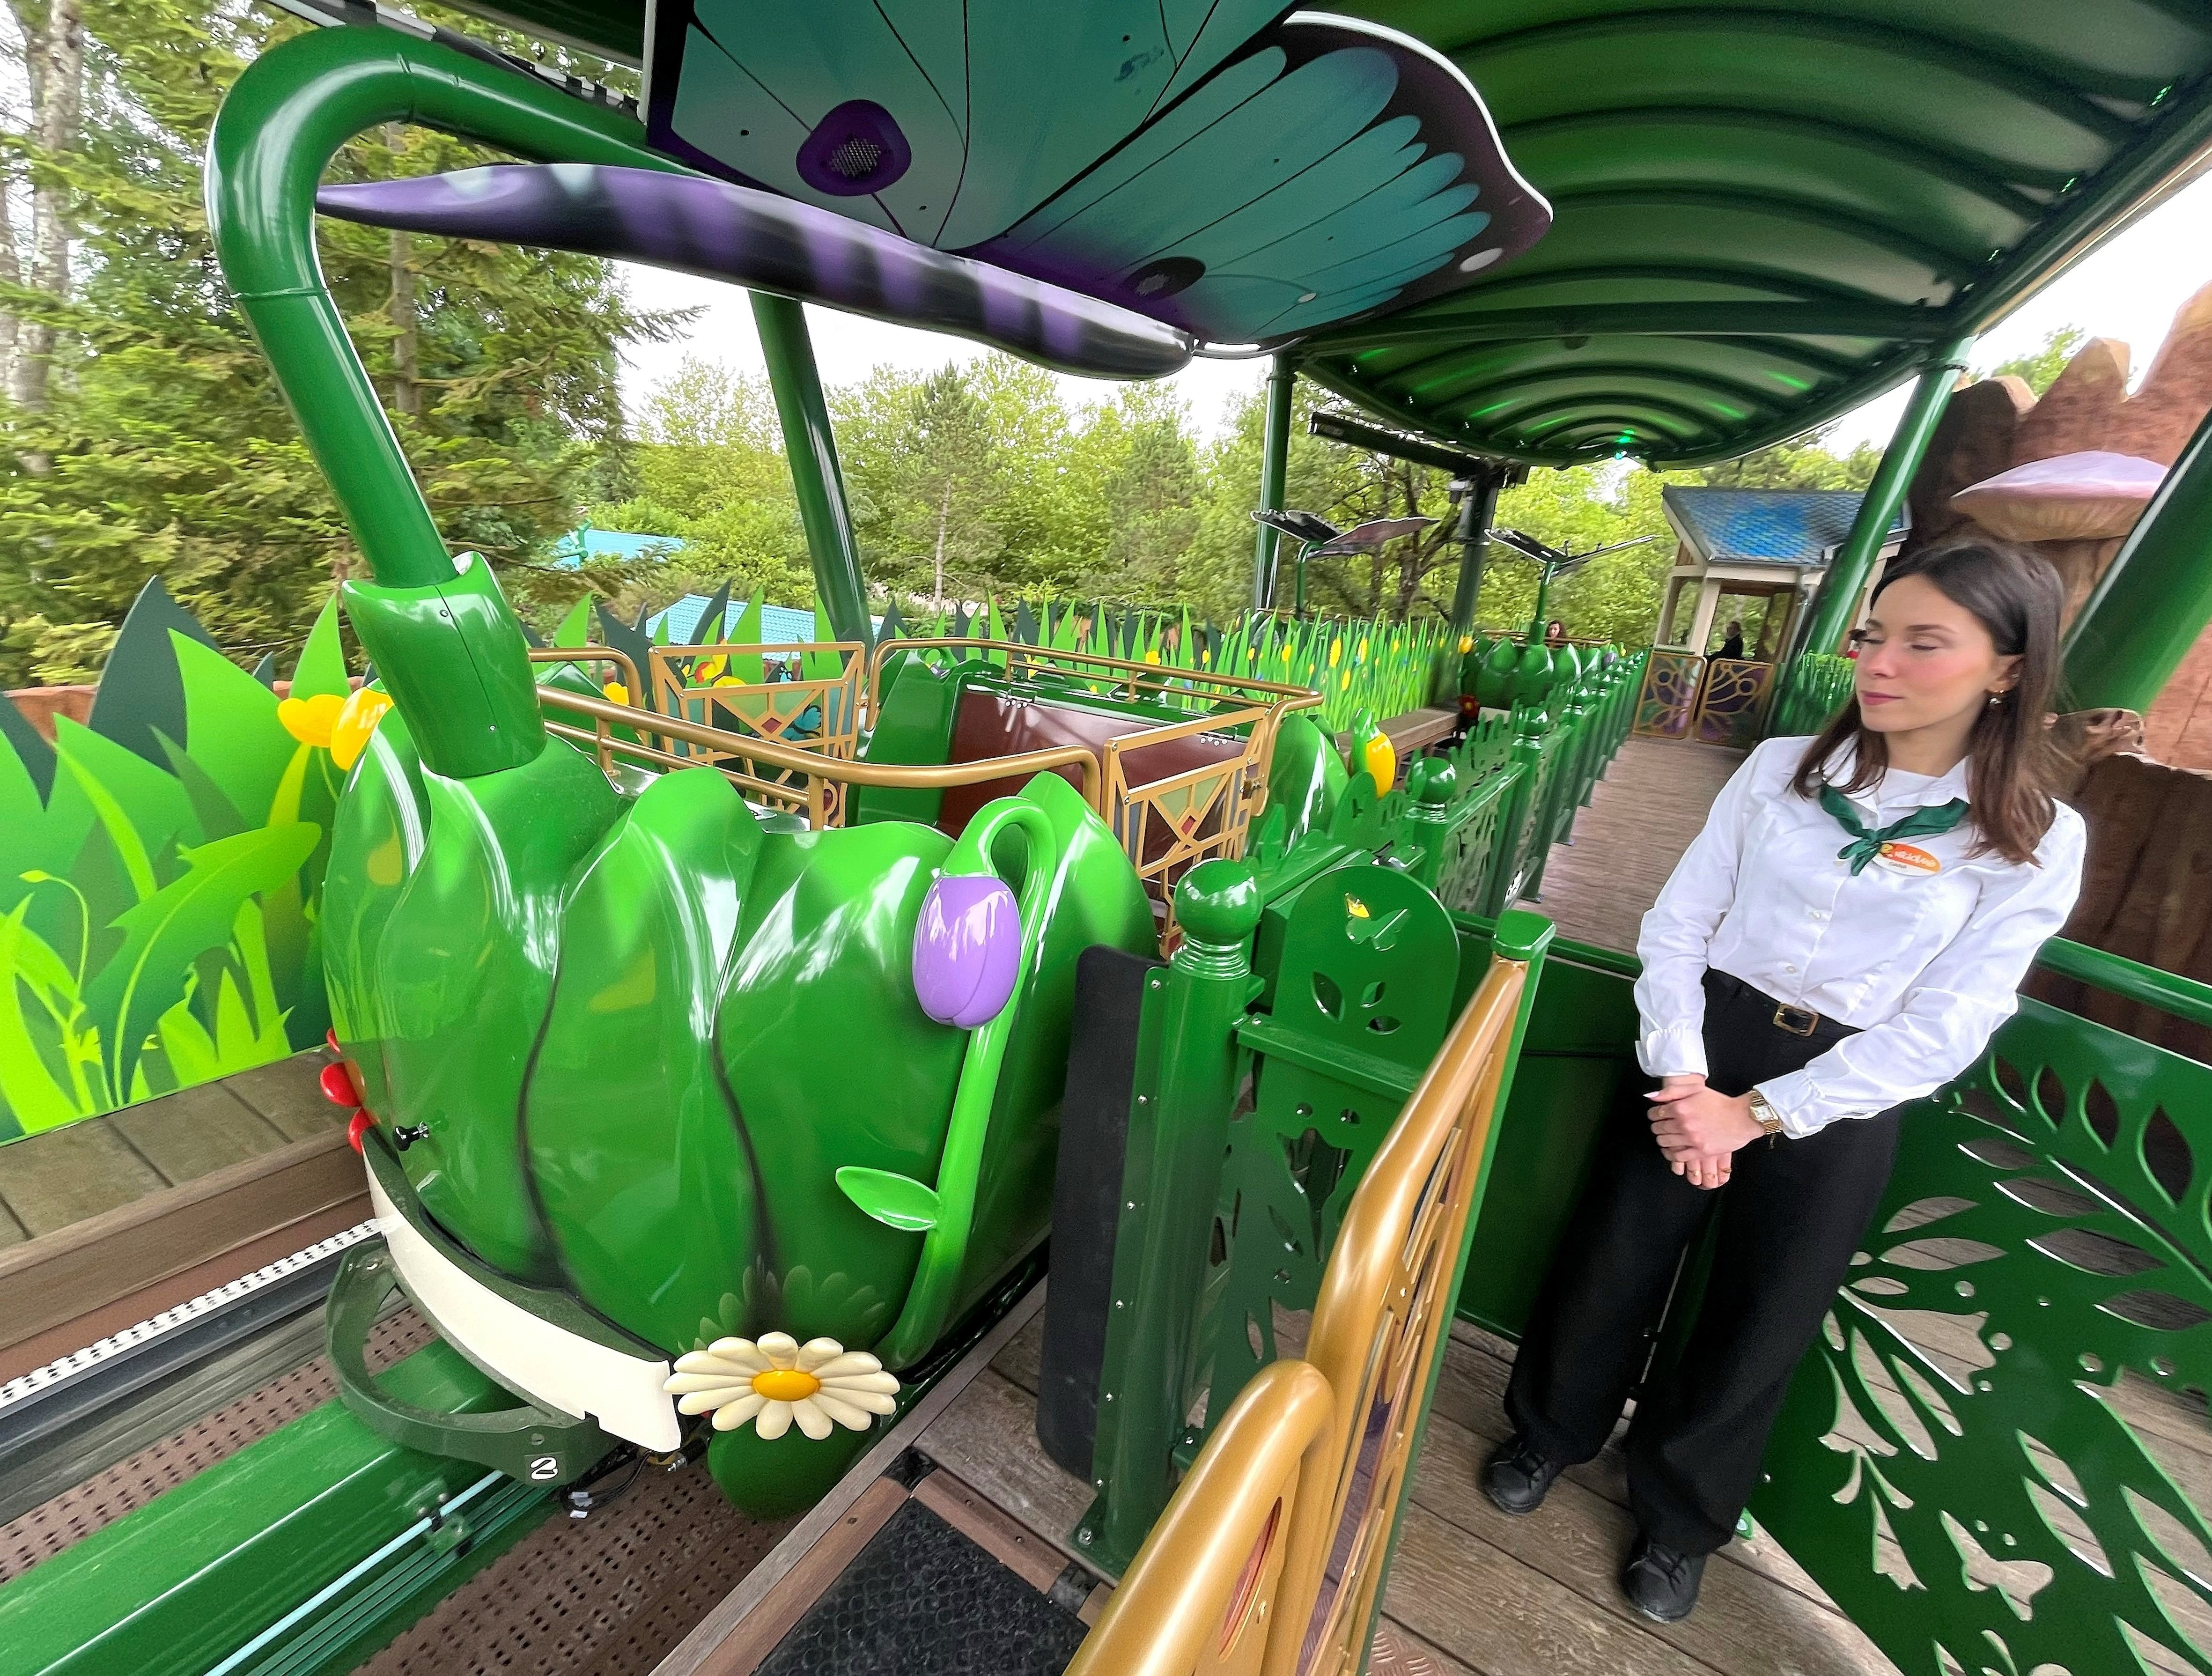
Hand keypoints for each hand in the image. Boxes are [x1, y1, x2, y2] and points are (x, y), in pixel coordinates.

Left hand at [1647, 1080, 1763, 1189]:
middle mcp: (1683, 1124)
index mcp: (1680, 1108)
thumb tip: (1649, 1097)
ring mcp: (1691, 1139)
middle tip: (1661, 1126)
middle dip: (1657, 1127)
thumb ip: (1670, 1092)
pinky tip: (1673, 1149)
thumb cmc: (1720, 1102)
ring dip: (1662, 1139)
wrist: (1742, 1118)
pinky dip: (1671, 1154)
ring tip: (1667, 1136)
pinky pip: (1677, 1156)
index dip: (1653, 1115)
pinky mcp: (1699, 1151)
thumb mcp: (1695, 1089)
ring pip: (1665, 1142)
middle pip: (1658, 1128)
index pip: (1655, 1114)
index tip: (1656, 1116)